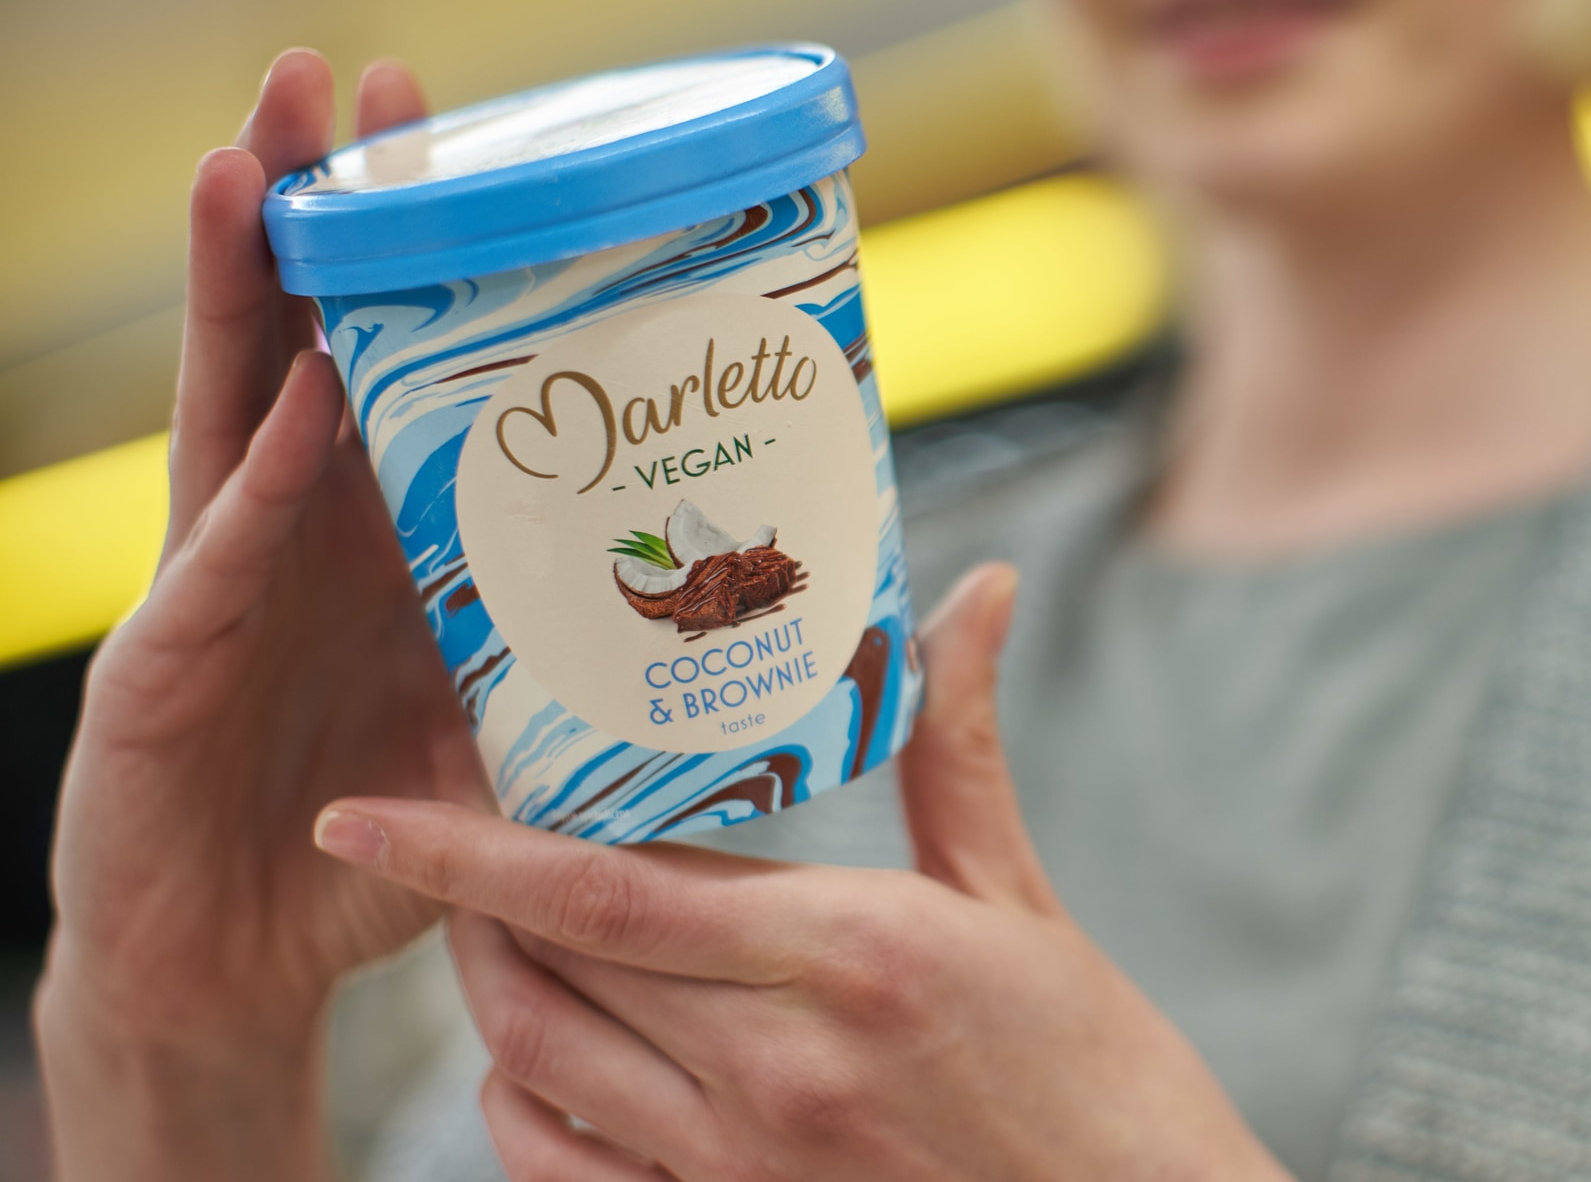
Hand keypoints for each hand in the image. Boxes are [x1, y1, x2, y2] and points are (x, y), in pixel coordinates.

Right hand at [36, 51, 488, 1178]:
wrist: (238, 970)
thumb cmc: (364, 843)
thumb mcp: (499, 735)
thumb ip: (583, 671)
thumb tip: (744, 627)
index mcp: (362, 530)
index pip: (381, 354)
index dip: (409, 246)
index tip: (461, 129)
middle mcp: (285, 530)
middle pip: (294, 331)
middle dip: (318, 204)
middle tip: (345, 74)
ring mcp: (213, 584)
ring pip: (224, 403)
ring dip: (244, 281)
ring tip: (258, 158)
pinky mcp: (163, 668)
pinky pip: (219, 559)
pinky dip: (259, 480)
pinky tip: (292, 396)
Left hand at [314, 564, 1291, 1181]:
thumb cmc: (1096, 1073)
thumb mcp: (1022, 901)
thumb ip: (962, 745)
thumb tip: (979, 590)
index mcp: (847, 954)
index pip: (605, 891)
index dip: (469, 848)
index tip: (371, 805)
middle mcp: (774, 1067)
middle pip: (547, 969)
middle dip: (465, 895)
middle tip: (434, 820)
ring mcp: (742, 1168)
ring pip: (538, 1067)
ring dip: (485, 989)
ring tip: (478, 922)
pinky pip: (568, 1174)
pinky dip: (520, 1108)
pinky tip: (533, 1058)